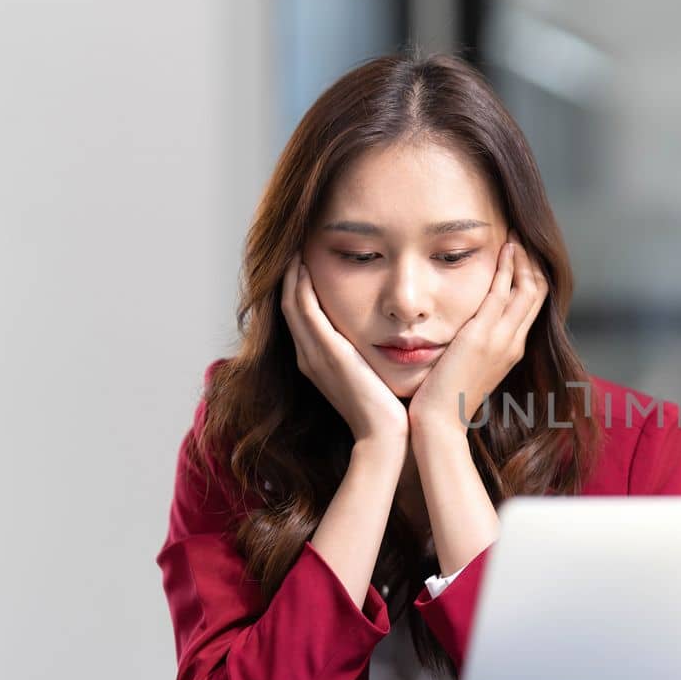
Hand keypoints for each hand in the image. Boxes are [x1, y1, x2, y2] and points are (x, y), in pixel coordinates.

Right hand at [280, 255, 408, 446]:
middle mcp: (309, 356)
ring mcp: (314, 354)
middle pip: (290, 304)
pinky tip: (305, 261)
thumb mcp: (374, 375)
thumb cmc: (390, 409)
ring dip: (292, 272)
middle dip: (291, 274)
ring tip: (298, 243)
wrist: (387, 436)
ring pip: (292, 302)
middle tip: (298, 243)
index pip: (301, 315)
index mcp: (318, 361)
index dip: (300, 286)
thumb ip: (371, 354)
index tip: (309, 259)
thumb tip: (387, 336)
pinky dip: (300, 284)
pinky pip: (304, 308)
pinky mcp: (326, 351)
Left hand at [408, 238, 547, 435]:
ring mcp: (502, 340)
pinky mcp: (483, 336)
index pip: (532, 305)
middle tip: (522, 237)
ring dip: (523, 259)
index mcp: (512, 350)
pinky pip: (503, 293)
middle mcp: (514, 343)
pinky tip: (504, 248)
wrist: (440, 423)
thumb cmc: (444, 398)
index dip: (531, 277)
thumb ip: (473, 347)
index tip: (521, 255)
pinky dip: (508, 268)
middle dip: (533, 262)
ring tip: (515, 236)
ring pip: (528, 289)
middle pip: (538, 293)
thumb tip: (467, 331)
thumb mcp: (467, 367)